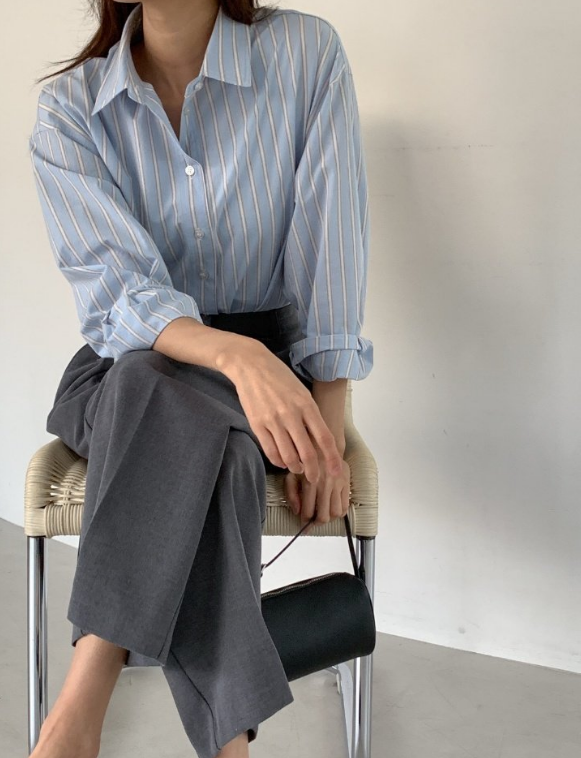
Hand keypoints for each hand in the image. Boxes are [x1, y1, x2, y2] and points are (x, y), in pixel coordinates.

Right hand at [222, 340, 343, 483]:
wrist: (251, 365)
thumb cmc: (279, 377)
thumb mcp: (302, 392)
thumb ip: (310, 414)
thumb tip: (319, 439)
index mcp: (307, 405)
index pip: (324, 438)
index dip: (332, 458)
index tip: (335, 471)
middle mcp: (291, 414)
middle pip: (307, 453)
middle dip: (313, 471)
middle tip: (314, 478)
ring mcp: (273, 421)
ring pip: (288, 457)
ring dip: (295, 467)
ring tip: (297, 468)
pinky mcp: (257, 424)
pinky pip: (271, 451)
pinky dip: (279, 461)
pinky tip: (282, 461)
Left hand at [284, 452, 349, 525]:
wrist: (321, 444)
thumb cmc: (304, 461)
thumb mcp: (291, 475)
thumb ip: (291, 494)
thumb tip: (297, 511)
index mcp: (310, 482)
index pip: (308, 511)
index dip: (304, 522)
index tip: (303, 525)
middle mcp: (325, 484)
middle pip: (323, 516)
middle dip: (316, 523)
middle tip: (312, 522)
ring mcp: (338, 483)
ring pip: (336, 513)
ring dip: (328, 518)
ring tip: (322, 515)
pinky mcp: (347, 482)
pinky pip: (345, 505)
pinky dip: (339, 512)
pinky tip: (332, 509)